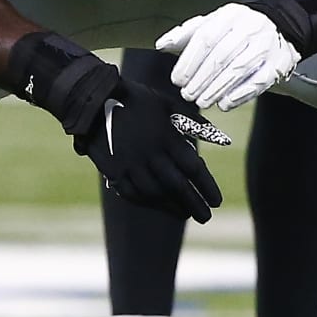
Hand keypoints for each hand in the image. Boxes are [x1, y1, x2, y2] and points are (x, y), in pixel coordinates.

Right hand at [75, 76, 227, 220]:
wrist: (95, 100)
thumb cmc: (137, 100)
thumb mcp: (168, 104)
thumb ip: (194, 122)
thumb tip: (221, 138)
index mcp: (167, 138)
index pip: (194, 168)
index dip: (207, 187)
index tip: (217, 201)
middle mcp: (151, 155)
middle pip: (178, 186)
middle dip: (194, 204)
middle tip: (206, 217)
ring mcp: (131, 164)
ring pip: (155, 193)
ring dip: (172, 207)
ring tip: (185, 214)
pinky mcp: (114, 170)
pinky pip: (132, 193)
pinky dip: (147, 202)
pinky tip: (157, 205)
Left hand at [157, 3, 300, 110]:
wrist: (279, 27)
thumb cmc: (237, 29)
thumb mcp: (212, 24)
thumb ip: (185, 34)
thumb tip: (162, 45)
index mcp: (229, 15)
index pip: (206, 37)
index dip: (189, 61)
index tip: (178, 79)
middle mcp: (249, 27)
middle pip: (221, 55)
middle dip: (201, 78)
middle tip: (188, 94)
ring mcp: (266, 45)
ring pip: (239, 69)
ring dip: (217, 89)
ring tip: (202, 101)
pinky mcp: (279, 63)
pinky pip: (259, 81)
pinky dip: (240, 94)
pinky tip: (225, 103)